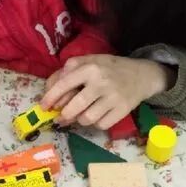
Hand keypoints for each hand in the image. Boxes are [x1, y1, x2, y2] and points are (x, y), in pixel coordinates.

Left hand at [40, 55, 170, 129]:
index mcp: (90, 67)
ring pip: (86, 119)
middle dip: (64, 115)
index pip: (65, 84)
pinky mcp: (122, 111)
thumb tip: (49, 88)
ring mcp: (113, 98)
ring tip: (83, 114)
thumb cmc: (110, 68)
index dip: (51, 97)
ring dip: (80, 120)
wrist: (142, 75)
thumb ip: (68, 71)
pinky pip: (101, 125)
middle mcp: (101, 82)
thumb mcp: (90, 61)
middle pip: (74, 108)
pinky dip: (96, 124)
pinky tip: (98, 115)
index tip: (43, 107)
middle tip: (61, 118)